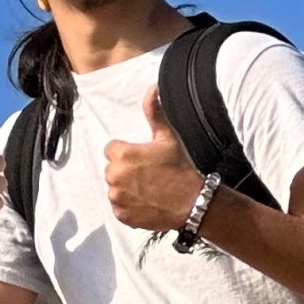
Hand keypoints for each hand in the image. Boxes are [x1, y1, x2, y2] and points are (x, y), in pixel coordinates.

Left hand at [104, 87, 206, 232]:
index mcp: (122, 155)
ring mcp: (116, 197)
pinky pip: (118, 206)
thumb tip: (152, 89)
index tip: (143, 158)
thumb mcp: (167, 137)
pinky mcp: (120, 214)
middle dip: (126, 170)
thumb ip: (154, 113)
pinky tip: (146, 201)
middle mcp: (114, 176)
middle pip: (112, 169)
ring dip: (126, 187)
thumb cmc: (179, 167)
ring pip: (114, 188)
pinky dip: (128, 205)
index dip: (128, 152)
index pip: (112, 149)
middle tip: (148, 173)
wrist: (191, 201)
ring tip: (148, 188)